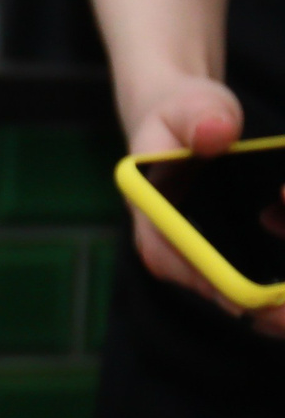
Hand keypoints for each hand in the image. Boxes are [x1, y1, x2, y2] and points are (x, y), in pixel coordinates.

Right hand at [122, 77, 284, 335]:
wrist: (181, 122)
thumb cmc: (185, 112)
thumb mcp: (194, 104)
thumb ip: (202, 115)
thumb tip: (217, 133)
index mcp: (147, 202)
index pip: (165, 248)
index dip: (204, 275)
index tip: (245, 298)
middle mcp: (161, 234)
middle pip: (195, 278)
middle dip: (242, 300)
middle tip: (284, 313)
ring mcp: (183, 246)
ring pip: (215, 284)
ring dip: (258, 295)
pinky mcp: (207, 250)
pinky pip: (232, 273)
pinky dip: (265, 277)